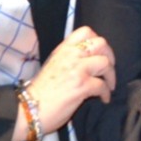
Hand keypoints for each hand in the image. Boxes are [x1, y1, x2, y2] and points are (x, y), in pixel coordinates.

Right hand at [13, 26, 114, 140]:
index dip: (97, 40)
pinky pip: (102, 85)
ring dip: (111, 75)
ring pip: (105, 63)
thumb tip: (86, 61)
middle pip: (101, 43)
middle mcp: (71, 55)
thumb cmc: (40, 92)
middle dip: (110, 56)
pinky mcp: (82, 86)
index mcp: (63, 49)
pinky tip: (103, 99)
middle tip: (108, 68)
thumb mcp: (53, 65)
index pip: (85, 31)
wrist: (29, 109)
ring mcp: (77, 69)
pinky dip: (106, 93)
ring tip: (108, 85)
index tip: (99, 53)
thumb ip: (68, 59)